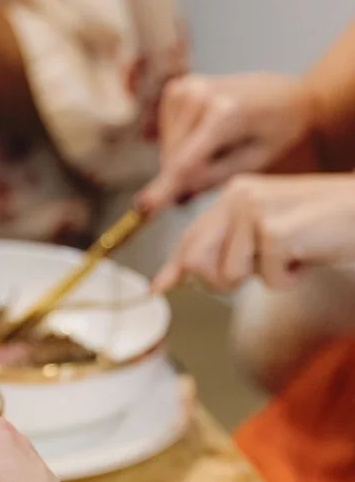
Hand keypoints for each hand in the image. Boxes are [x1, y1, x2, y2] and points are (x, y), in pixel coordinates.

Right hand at [139, 72, 314, 213]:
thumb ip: (212, 178)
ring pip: (167, 149)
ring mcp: (184, 88)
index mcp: (225, 113)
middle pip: (173, 159)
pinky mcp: (176, 88)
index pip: (184, 162)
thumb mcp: (255, 162)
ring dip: (184, 160)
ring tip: (219, 147)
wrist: (285, 93)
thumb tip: (173, 195)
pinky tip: (207, 134)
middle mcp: (199, 94)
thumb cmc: (277, 130)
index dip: (163, 189)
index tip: (142, 208)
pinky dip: (182, 143)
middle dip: (184, 177)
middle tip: (218, 171)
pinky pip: (167, 134)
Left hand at [153, 173, 354, 292]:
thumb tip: (180, 276)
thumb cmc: (322, 227)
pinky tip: (308, 256)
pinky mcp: (276, 230)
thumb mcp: (269, 234)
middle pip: (196, 262)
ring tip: (294, 254)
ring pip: (230, 276)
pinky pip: (267, 280)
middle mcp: (238, 195)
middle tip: (263, 270)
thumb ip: (230, 248)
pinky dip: (289, 280)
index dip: (174, 267)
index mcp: (234, 193)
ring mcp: (256, 210)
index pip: (191, 237)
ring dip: (266, 278)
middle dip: (222, 281)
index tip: (158, 287)